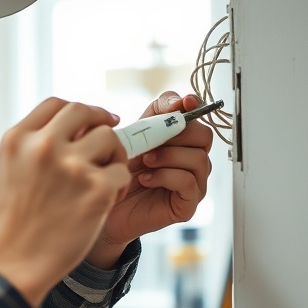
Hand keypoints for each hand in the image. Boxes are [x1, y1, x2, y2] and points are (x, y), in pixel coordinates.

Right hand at [0, 98, 130, 307]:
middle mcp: (44, 146)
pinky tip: (106, 202)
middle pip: (84, 112)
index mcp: (18, 139)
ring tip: (104, 179)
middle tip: (111, 135)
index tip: (91, 120)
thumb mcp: (10, 171)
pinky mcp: (97, 189)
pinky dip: (119, 187)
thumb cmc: (12, 224)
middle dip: (101, 122)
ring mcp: (72, 166)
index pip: (56, 105)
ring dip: (113, 156)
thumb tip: (69, 133)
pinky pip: (122, 174)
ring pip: (110, 140)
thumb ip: (34, 147)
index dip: (79, 112)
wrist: (13, 262)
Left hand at [86, 92, 213, 267]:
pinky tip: (145, 179)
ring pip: (199, 158)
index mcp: (180, 140)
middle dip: (177, 134)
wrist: (104, 204)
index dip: (193, 106)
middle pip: (204, 135)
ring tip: (145, 162)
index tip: (184, 103)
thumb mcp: (131, 138)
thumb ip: (152, 117)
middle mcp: (191, 160)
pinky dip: (165, 176)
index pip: (198, 116)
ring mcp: (193, 183)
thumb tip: (176, 103)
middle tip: (151, 143)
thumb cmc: (118, 172)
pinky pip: (188, 181)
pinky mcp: (187, 204)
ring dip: (168, 156)